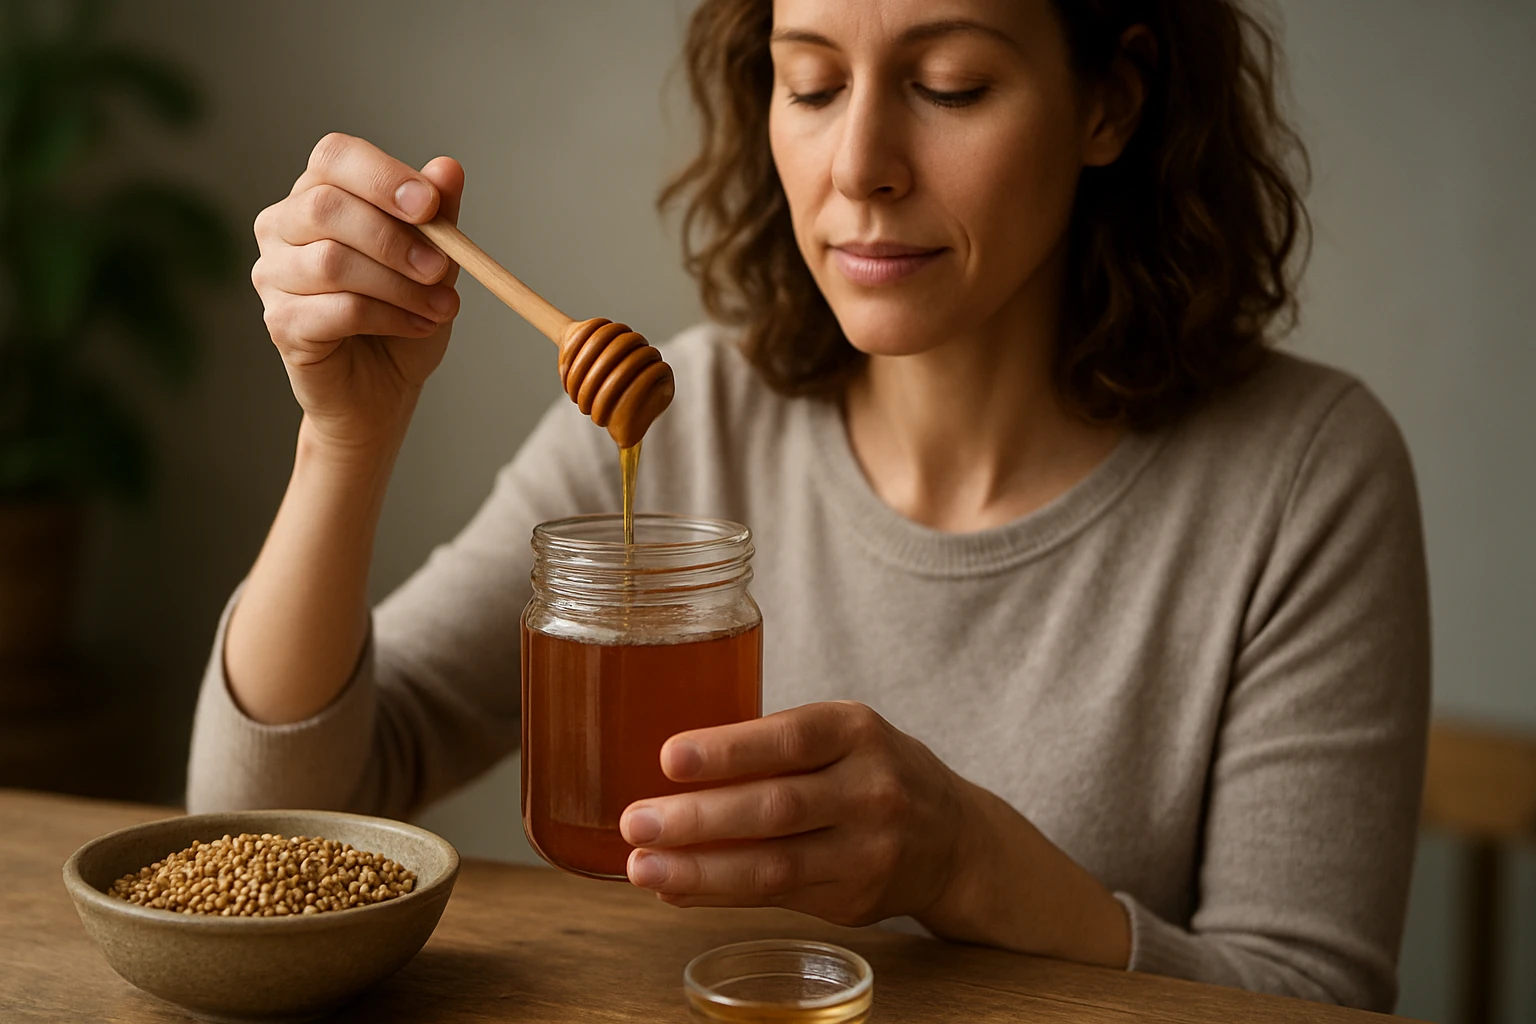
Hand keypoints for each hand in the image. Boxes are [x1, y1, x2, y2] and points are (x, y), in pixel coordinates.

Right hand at [251, 133, 464, 453]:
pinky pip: (336, 310)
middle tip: (441, 268)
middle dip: (394, 238)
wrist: (385, 385)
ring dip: (399, 286)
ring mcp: (273, 274)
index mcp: (318, 193)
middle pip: (326, 207)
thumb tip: (448, 169)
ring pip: (332, 263)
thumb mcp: (434, 259)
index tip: (430, 205)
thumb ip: (438, 214)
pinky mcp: (280, 323)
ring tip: (441, 307)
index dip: (382, 176)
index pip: (334, 157)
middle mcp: (282, 226)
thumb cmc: (402, 312)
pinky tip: (418, 327)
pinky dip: (389, 318)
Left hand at [619, 701, 973, 926]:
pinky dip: (719, 895)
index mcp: (857, 731)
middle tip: (635, 821)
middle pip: (776, 808)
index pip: (791, 738)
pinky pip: (776, 900)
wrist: (954, 838)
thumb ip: (773, 747)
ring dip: (699, 870)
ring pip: (773, 867)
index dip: (729, 749)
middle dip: (697, 819)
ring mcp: (867, 852)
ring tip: (643, 866)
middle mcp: (869, 790)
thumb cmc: (872, 770)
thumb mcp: (841, 734)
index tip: (669, 757)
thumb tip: (670, 770)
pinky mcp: (855, 900)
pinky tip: (676, 888)